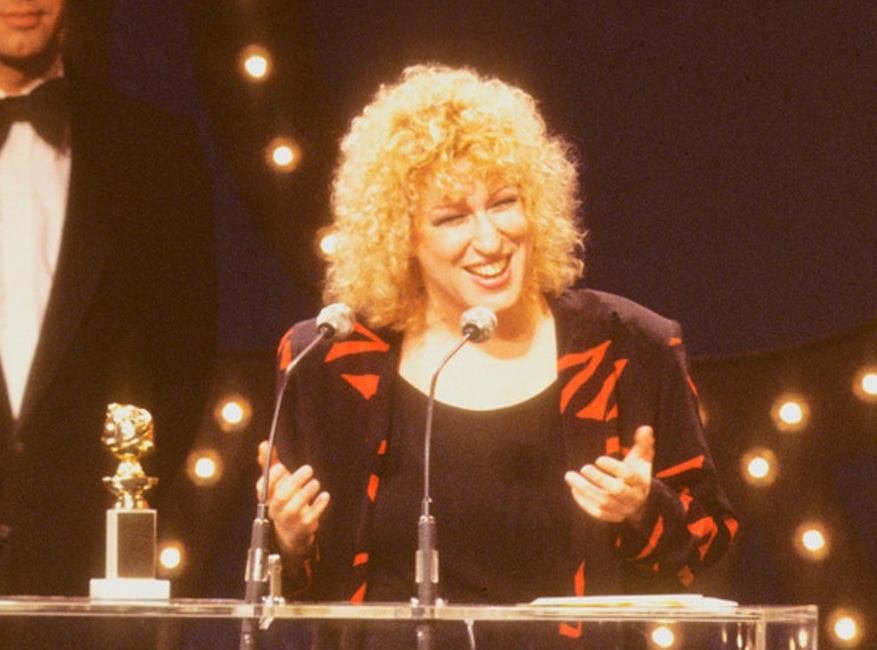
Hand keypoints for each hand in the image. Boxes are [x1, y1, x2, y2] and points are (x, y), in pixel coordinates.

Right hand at [256, 440, 329, 557]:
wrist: (292, 531)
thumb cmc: (284, 499)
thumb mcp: (277, 482)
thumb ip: (270, 464)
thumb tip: (264, 443)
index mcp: (268, 497)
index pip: (263, 489)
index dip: (271, 479)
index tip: (282, 467)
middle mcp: (276, 510)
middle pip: (281, 497)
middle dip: (294, 482)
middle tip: (308, 468)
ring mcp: (289, 520)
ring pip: (294, 509)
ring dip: (305, 494)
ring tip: (315, 482)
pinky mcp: (303, 527)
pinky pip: (310, 518)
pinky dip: (318, 506)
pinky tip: (325, 495)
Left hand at [564, 425, 654, 526]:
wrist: (640, 500)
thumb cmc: (636, 472)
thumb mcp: (641, 458)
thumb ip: (643, 443)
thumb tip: (645, 428)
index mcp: (640, 482)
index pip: (628, 476)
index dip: (613, 468)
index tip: (598, 459)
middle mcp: (633, 497)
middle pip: (616, 491)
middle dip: (598, 479)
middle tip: (583, 467)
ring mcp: (623, 509)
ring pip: (603, 502)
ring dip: (585, 489)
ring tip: (570, 476)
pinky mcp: (613, 517)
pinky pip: (598, 513)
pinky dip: (584, 503)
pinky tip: (574, 490)